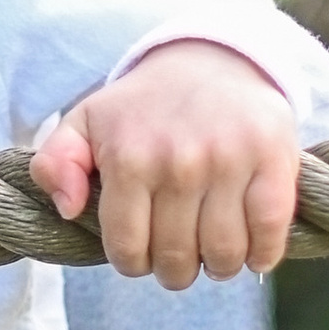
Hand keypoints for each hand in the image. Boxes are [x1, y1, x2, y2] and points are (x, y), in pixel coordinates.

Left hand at [32, 38, 301, 288]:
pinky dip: (263, 254)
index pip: (127, 250)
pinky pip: (270, 230)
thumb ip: (56, 163)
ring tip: (212, 252)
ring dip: (218, 267)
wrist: (213, 59)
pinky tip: (252, 251)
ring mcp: (228, 161)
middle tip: (178, 256)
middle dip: (174, 270)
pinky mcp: (273, 158)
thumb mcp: (85, 121)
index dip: (134, 262)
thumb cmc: (144, 106)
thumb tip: (67, 209)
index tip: (142, 252)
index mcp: (129, 158)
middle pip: (176, 259)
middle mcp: (178, 162)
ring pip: (223, 254)